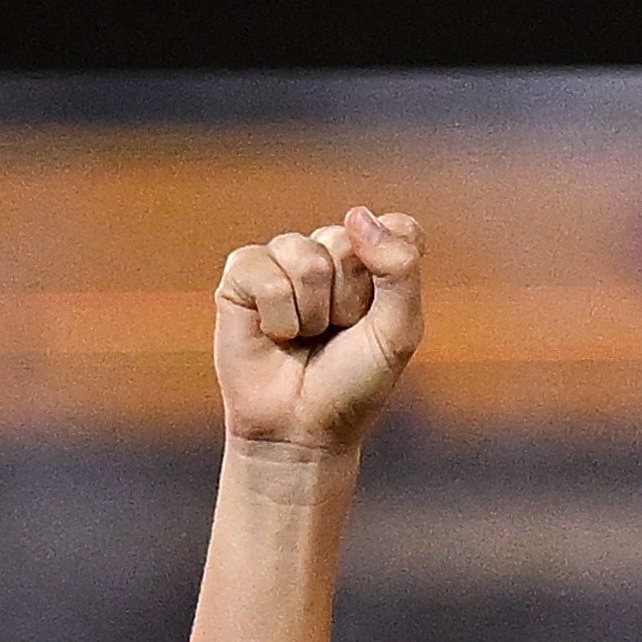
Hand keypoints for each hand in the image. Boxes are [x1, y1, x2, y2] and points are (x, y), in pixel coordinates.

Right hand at [213, 208, 426, 457]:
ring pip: (305, 258)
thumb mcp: (399, 331)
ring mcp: (283, 259)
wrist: (302, 427)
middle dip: (349, 299)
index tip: (381, 315)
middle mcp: (330, 252)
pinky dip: (277, 316)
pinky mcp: (242, 274)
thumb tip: (357, 214)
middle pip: (348, 242)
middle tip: (338, 332)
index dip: (393, 273)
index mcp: (376, 259)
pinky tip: (274, 334)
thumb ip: (400, 269)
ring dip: (312, 311)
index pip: (398, 227)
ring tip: (306, 335)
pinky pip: (263, 273)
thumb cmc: (355, 380)